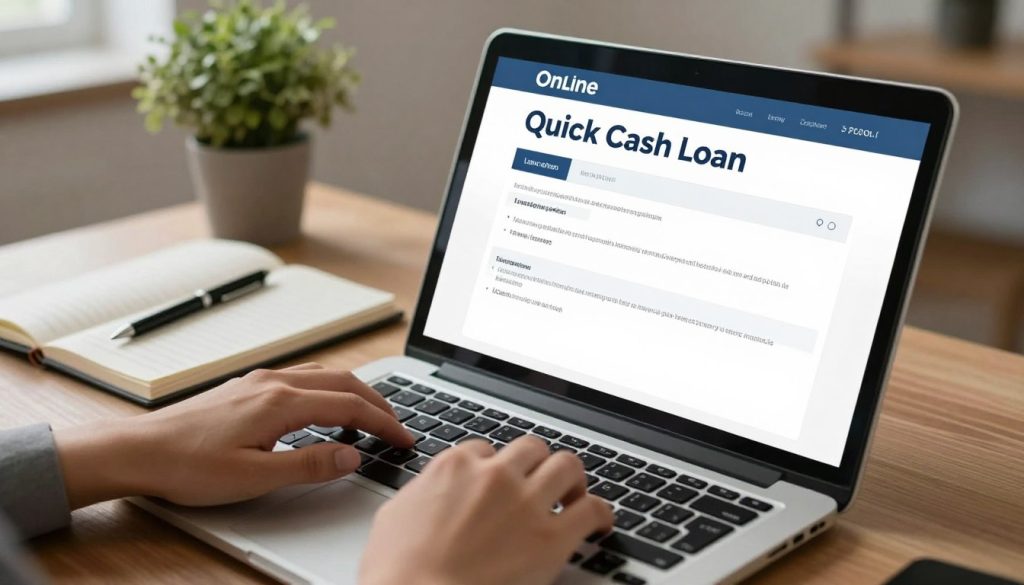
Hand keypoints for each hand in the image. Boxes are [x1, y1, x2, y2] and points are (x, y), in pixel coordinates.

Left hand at [53, 363, 413, 508]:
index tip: (404, 438)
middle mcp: (273, 383)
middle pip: (344, 382)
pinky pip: (302, 378)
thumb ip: (309, 464)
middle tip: (398, 426)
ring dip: (354, 393)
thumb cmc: (187, 465)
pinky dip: (328, 390)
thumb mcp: (255, 477)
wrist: (138, 451)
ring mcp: (258, 381)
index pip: (351, 407)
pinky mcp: (246, 387)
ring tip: (370, 415)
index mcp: (281, 402)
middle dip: (378, 402)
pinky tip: (323, 408)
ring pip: (323, 376)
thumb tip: (352, 455)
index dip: (384, 423)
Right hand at [360, 436, 613, 584]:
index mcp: (454, 467)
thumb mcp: (395, 517)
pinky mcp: (551, 538)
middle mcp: (493, 476)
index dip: (495, 468)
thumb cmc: (397, 573)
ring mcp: (525, 503)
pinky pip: (592, 510)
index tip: (499, 484)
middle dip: (536, 466)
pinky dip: (600, 513)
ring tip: (572, 496)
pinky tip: (599, 522)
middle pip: (530, 449)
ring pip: (566, 466)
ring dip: (571, 480)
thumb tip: (428, 496)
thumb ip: (421, 495)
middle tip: (540, 484)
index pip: (485, 451)